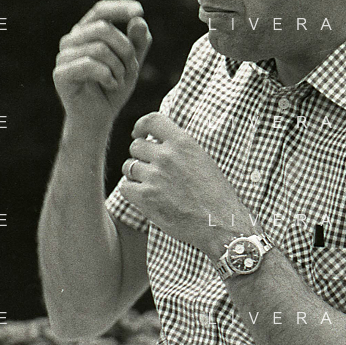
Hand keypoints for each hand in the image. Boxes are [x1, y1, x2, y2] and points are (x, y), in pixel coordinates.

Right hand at [52, 0, 151, 130]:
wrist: (98, 119)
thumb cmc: (113, 89)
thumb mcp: (131, 64)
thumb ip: (138, 42)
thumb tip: (139, 20)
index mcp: (86, 32)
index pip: (101, 10)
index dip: (119, 8)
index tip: (140, 10)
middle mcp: (71, 40)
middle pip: (104, 29)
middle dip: (126, 50)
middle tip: (131, 69)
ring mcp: (63, 56)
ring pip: (99, 48)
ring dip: (118, 67)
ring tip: (120, 80)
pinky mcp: (60, 74)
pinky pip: (89, 65)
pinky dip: (108, 76)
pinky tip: (111, 85)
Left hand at [118, 112, 249, 256]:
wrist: (220, 223)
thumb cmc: (215, 195)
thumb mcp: (202, 160)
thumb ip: (180, 149)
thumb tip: (159, 143)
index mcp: (183, 143)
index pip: (152, 121)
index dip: (141, 126)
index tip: (139, 134)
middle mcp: (166, 156)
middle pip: (136, 146)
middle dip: (140, 156)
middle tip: (150, 169)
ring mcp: (154, 176)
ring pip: (128, 167)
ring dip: (135, 175)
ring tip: (151, 186)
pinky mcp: (145, 197)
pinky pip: (125, 187)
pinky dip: (131, 191)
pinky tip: (145, 197)